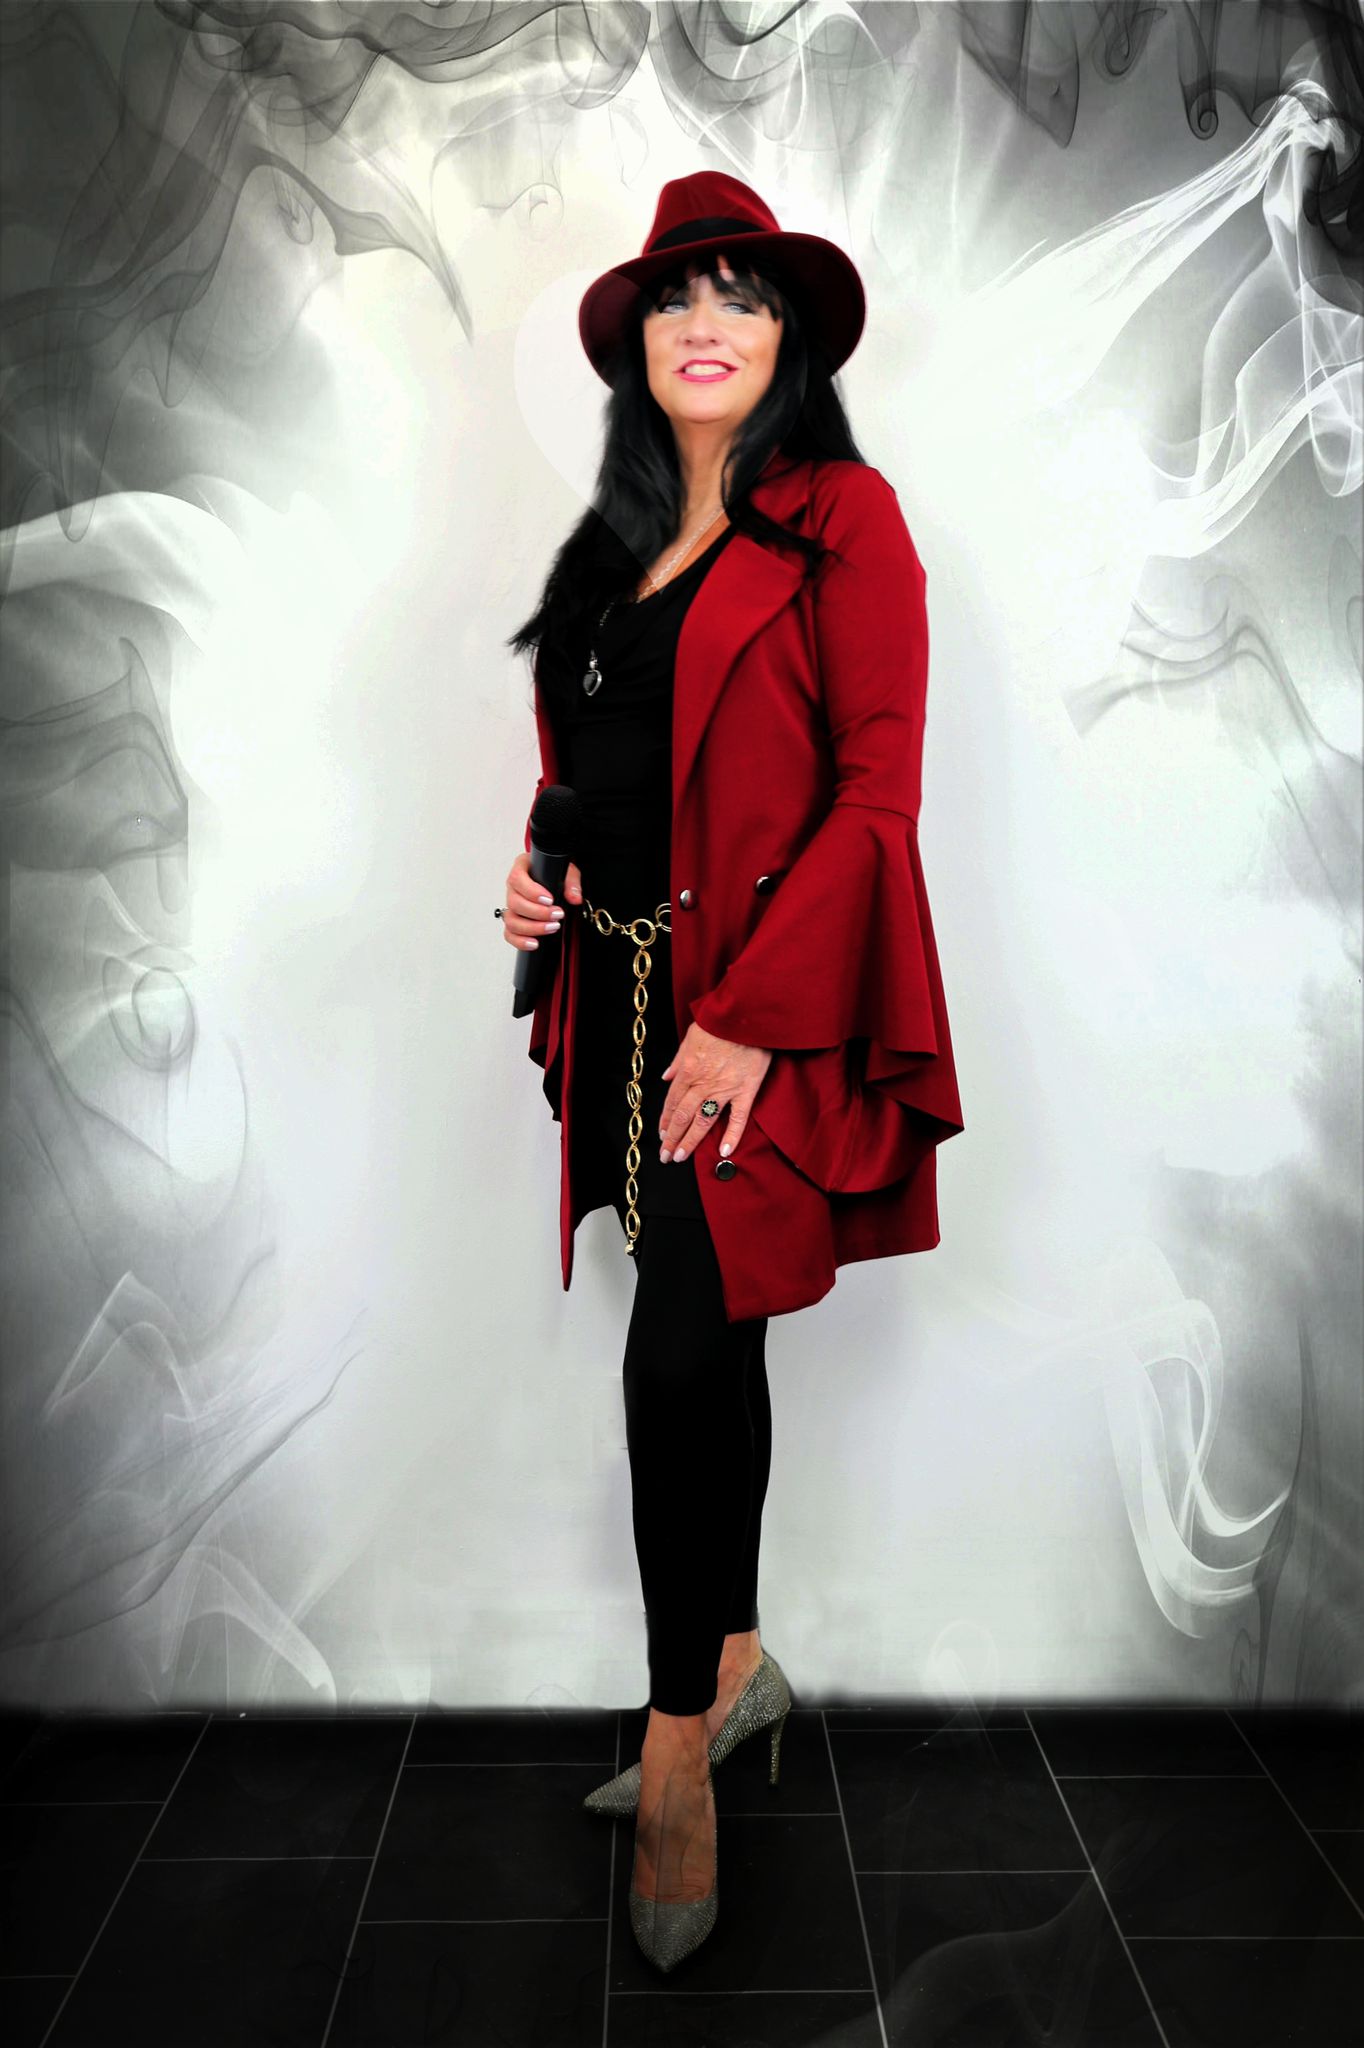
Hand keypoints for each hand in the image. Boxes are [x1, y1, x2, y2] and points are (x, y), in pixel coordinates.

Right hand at [502, 849, 581, 949]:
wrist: (556, 880)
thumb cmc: (556, 872)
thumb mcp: (567, 870)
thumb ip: (571, 882)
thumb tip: (574, 898)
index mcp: (522, 868)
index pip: (517, 879)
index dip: (531, 892)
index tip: (549, 900)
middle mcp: (513, 887)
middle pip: (514, 903)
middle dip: (537, 912)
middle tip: (557, 915)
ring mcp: (511, 905)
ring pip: (511, 920)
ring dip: (532, 927)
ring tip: (552, 927)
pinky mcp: (514, 920)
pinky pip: (509, 933)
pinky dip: (520, 941)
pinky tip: (535, 943)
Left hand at [659, 1023, 771, 1163]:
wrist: (747, 1015)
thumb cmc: (720, 1022)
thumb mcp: (691, 1036)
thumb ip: (678, 1059)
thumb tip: (666, 1077)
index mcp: (689, 1070)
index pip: (672, 1102)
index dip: (665, 1121)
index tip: (661, 1135)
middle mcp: (703, 1083)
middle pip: (683, 1116)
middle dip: (672, 1138)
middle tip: (665, 1156)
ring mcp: (725, 1089)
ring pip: (703, 1121)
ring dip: (691, 1141)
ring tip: (681, 1157)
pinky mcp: (746, 1090)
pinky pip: (738, 1117)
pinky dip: (732, 1135)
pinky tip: (725, 1150)